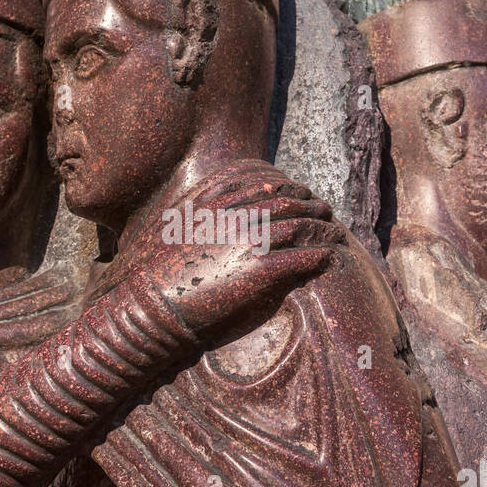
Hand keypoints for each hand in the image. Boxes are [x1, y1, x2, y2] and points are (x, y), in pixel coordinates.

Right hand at [140, 177, 344, 333]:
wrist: (150, 304)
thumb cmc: (154, 271)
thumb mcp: (169, 224)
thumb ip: (194, 206)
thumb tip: (211, 197)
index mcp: (215, 201)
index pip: (263, 182)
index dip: (287, 185)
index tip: (298, 191)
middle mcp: (235, 215)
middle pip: (288, 201)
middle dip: (311, 203)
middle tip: (326, 210)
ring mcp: (249, 241)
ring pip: (300, 226)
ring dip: (323, 229)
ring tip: (336, 234)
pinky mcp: (260, 270)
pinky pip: (302, 257)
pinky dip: (320, 256)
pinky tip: (329, 258)